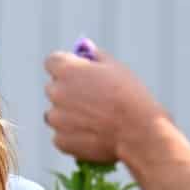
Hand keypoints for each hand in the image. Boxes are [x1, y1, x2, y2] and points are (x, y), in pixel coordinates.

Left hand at [43, 45, 163, 163]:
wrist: (138, 130)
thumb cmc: (130, 96)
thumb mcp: (115, 67)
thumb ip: (95, 56)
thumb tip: (85, 50)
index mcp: (67, 70)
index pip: (52, 62)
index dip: (65, 66)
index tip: (75, 73)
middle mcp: (56, 92)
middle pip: (54, 88)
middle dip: (67, 92)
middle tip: (90, 100)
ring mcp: (56, 118)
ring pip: (56, 114)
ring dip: (67, 115)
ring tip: (94, 121)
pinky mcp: (61, 140)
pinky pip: (61, 136)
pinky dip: (73, 136)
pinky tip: (93, 136)